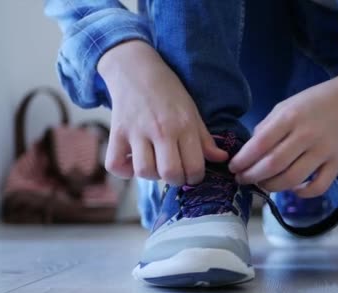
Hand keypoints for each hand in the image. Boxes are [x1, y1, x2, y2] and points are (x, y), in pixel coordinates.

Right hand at [97, 40, 227, 184]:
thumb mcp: (192, 111)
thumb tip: (221, 158)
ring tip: (155, 164)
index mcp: (184, 126)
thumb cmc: (168, 91)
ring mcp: (137, 132)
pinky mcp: (116, 132)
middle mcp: (162, 130)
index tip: (192, 173)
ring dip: (151, 175)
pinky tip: (132, 161)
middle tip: (175, 171)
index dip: (195, 177)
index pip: (194, 167)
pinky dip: (123, 170)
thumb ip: (205, 139)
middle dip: (176, 180)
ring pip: (144, 171)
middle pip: (170, 174)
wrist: (135, 67)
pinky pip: (116, 164)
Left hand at [229, 61, 337, 196]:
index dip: (243, 160)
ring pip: (292, 180)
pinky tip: (294, 189)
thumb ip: (268, 125)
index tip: (233, 167)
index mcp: (290, 117)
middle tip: (242, 180)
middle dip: (252, 177)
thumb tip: (251, 149)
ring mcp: (324, 151)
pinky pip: (319, 187)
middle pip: (272, 165)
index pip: (260, 145)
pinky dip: (303, 194)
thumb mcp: (288, 104)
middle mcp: (306, 135)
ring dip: (272, 187)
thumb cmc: (318, 99)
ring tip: (263, 184)